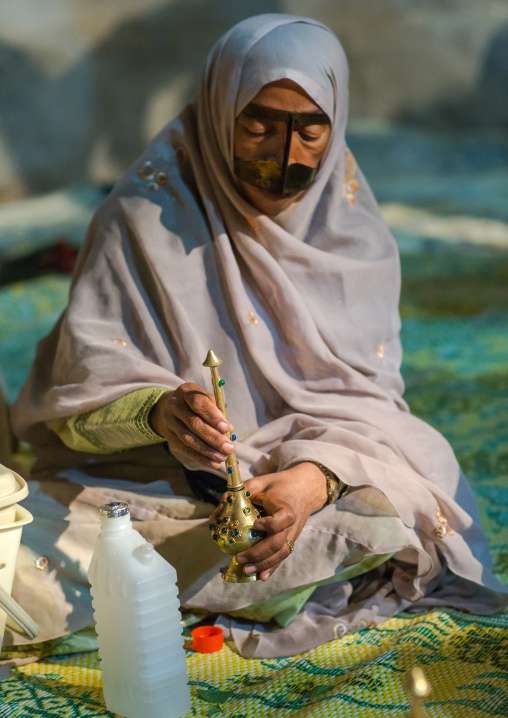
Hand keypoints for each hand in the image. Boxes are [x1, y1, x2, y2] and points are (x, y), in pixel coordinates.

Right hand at [149, 383, 233, 468]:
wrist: (167, 408)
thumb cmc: (194, 403)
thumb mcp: (206, 399)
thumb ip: (218, 412)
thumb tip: (228, 430)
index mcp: (186, 392)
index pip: (198, 403)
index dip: (212, 416)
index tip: (226, 428)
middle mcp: (174, 406)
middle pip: (194, 424)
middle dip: (213, 437)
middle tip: (229, 448)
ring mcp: (170, 423)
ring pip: (189, 439)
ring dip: (208, 450)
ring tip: (223, 457)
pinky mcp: (170, 438)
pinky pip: (186, 450)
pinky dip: (201, 458)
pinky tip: (214, 463)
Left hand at [233, 462, 326, 580]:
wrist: (305, 489)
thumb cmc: (280, 485)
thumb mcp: (262, 481)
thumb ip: (242, 492)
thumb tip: (221, 506)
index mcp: (286, 508)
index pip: (281, 520)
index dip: (269, 524)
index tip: (255, 524)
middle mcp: (291, 525)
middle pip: (278, 543)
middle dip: (258, 554)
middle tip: (239, 558)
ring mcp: (292, 535)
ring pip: (281, 554)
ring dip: (263, 564)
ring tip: (246, 571)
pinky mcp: (290, 540)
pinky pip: (282, 556)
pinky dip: (272, 568)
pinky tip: (260, 577)